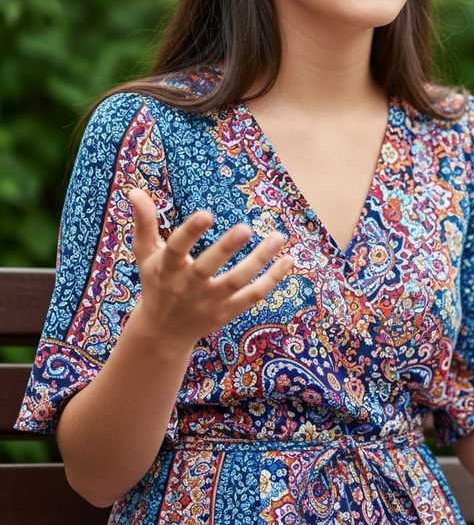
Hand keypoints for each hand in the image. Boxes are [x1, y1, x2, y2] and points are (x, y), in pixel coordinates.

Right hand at [126, 187, 293, 349]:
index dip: (190, 232)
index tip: (206, 213)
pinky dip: (273, 279)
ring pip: (237, 282)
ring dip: (260, 261)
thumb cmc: (156, 283)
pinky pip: (254, 296)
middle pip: (207, 269)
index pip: (176, 249)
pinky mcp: (227, 312)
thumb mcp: (146, 254)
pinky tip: (289, 259)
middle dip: (225, 249)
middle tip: (245, 228)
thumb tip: (134, 191)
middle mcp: (187, 287)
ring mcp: (209, 302)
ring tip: (278, 236)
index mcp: (167, 268)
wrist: (162, 333)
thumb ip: (144, 223)